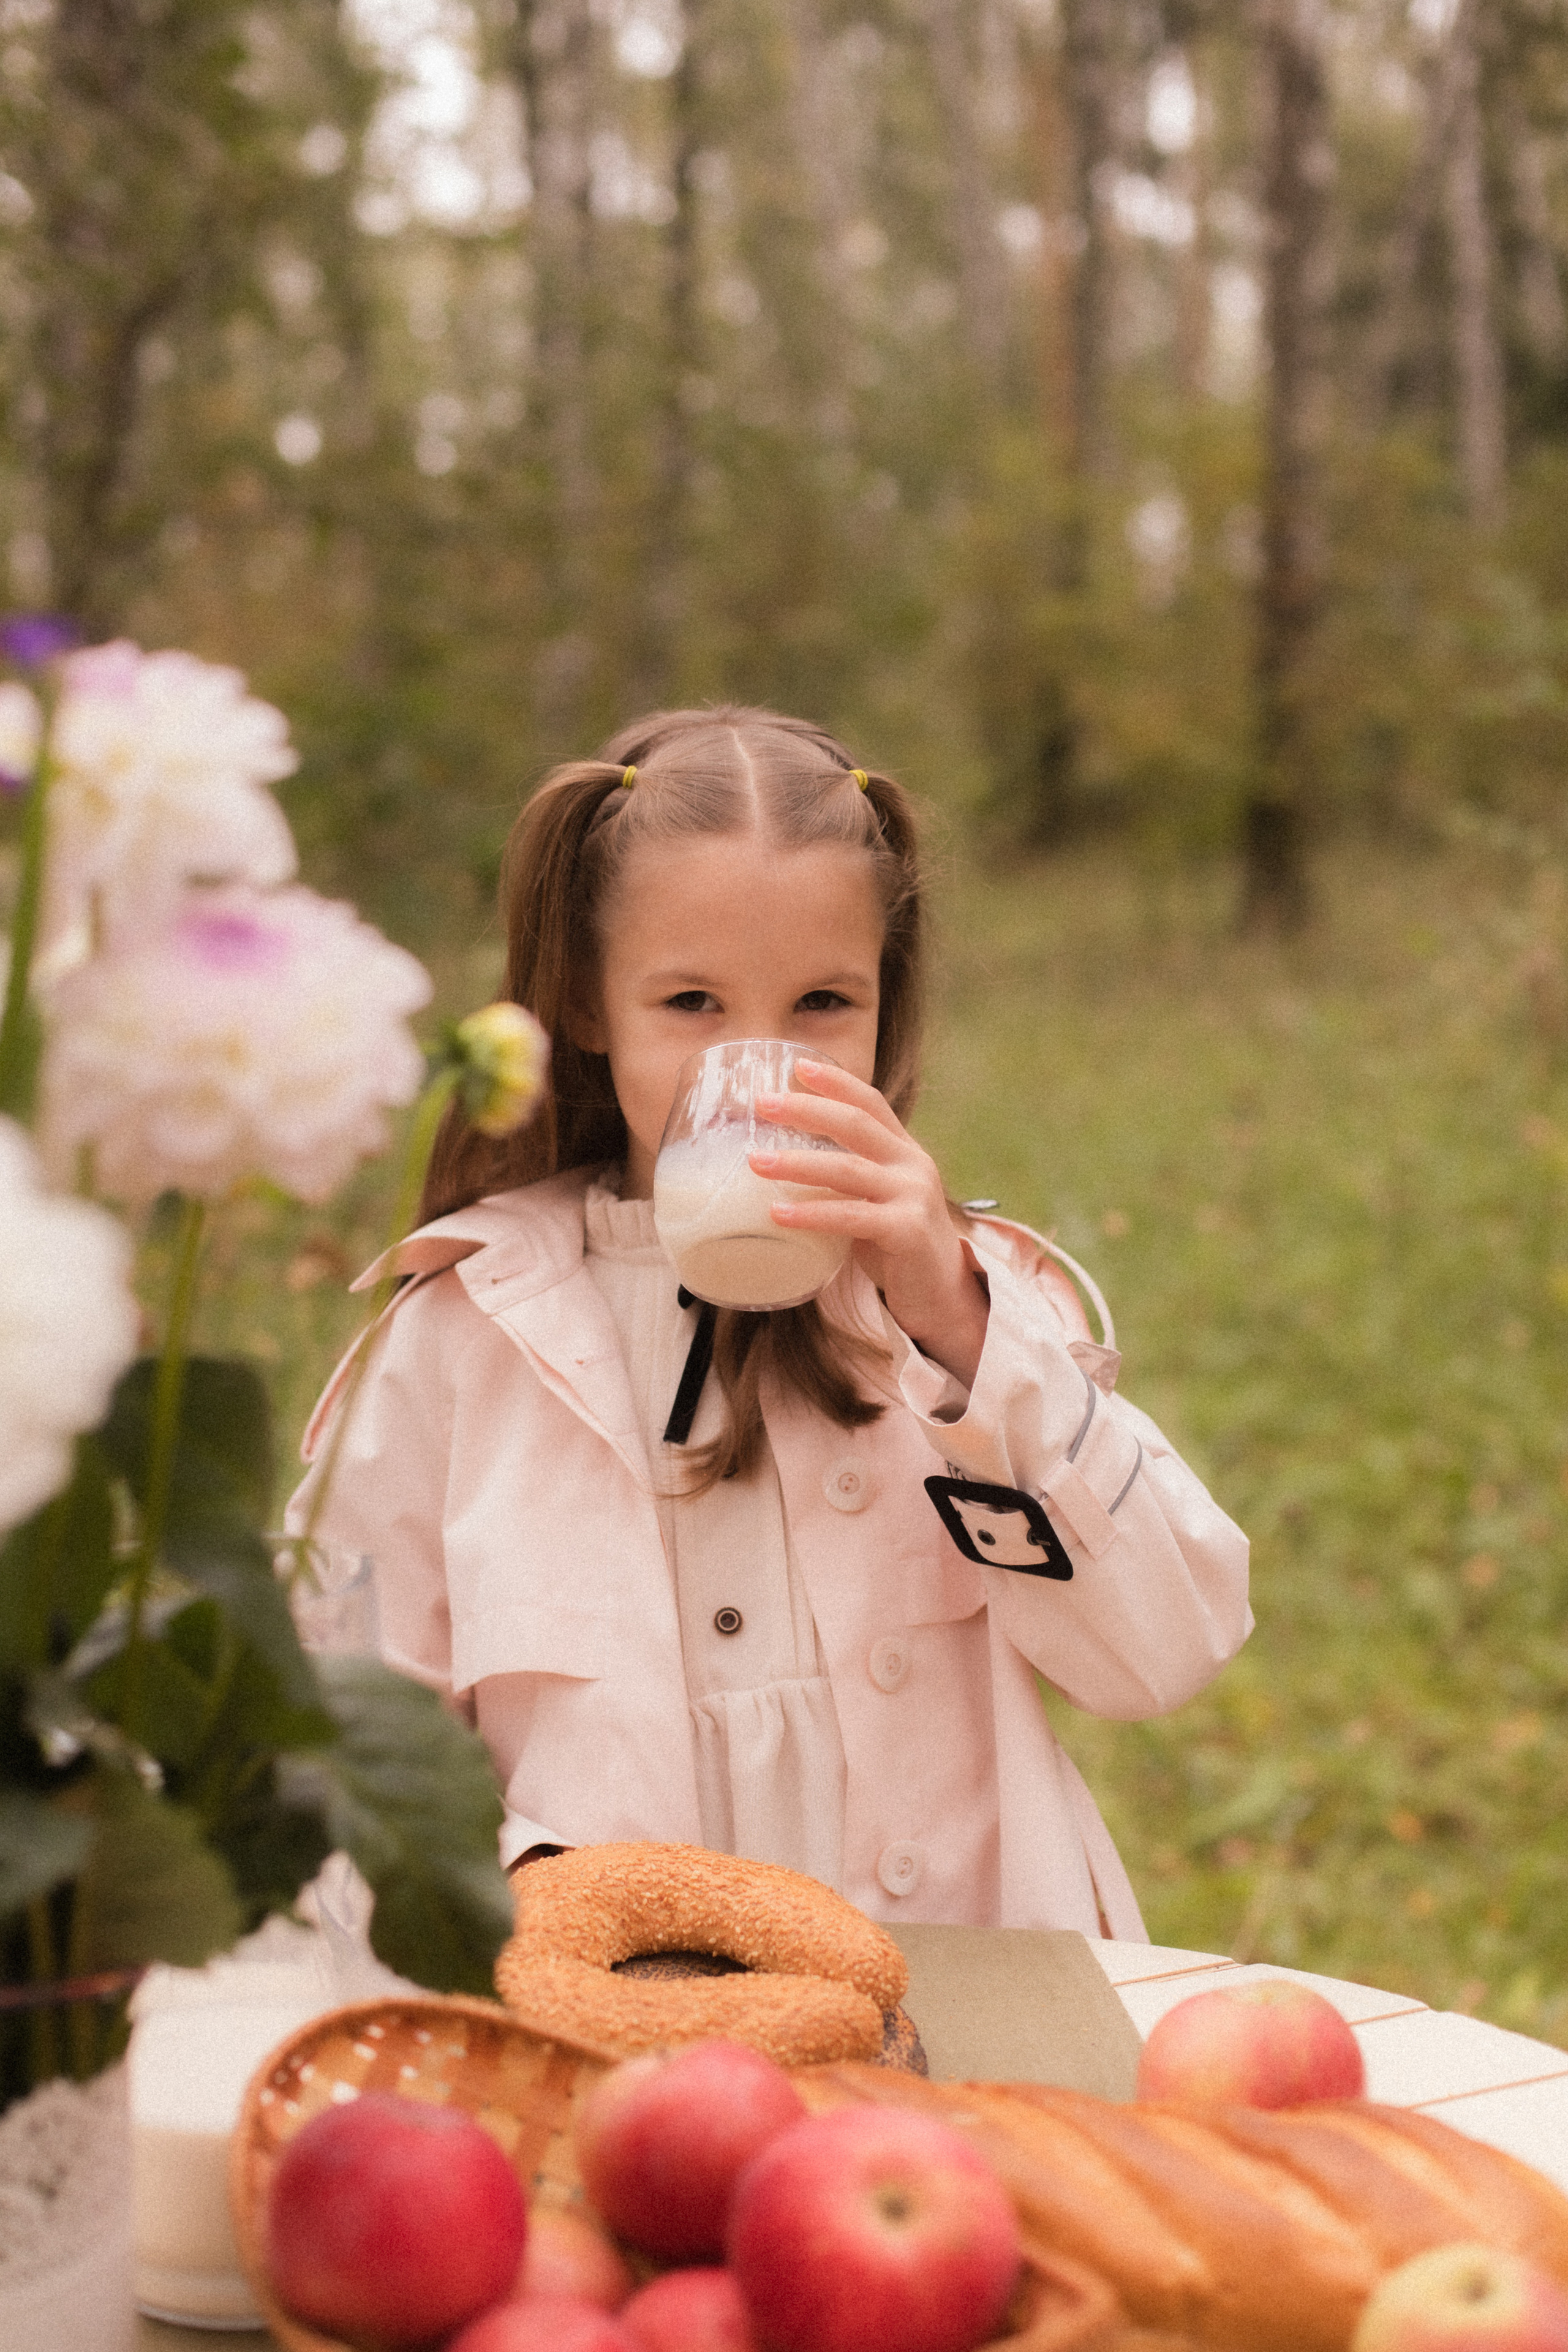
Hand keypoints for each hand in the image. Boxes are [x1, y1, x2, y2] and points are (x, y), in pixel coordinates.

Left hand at [749, 1059, 988, 1388]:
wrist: (942, 1296)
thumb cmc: (895, 1247)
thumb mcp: (873, 1200)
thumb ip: (843, 1179)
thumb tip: (775, 1163)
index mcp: (904, 1151)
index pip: (871, 1103)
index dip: (836, 1082)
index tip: (797, 1065)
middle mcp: (912, 1165)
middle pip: (856, 1124)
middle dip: (806, 1110)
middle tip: (762, 1104)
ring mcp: (913, 1196)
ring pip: (848, 1168)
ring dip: (797, 1162)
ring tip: (755, 1161)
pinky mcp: (907, 1232)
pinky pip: (853, 1216)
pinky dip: (812, 1213)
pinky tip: (779, 1214)